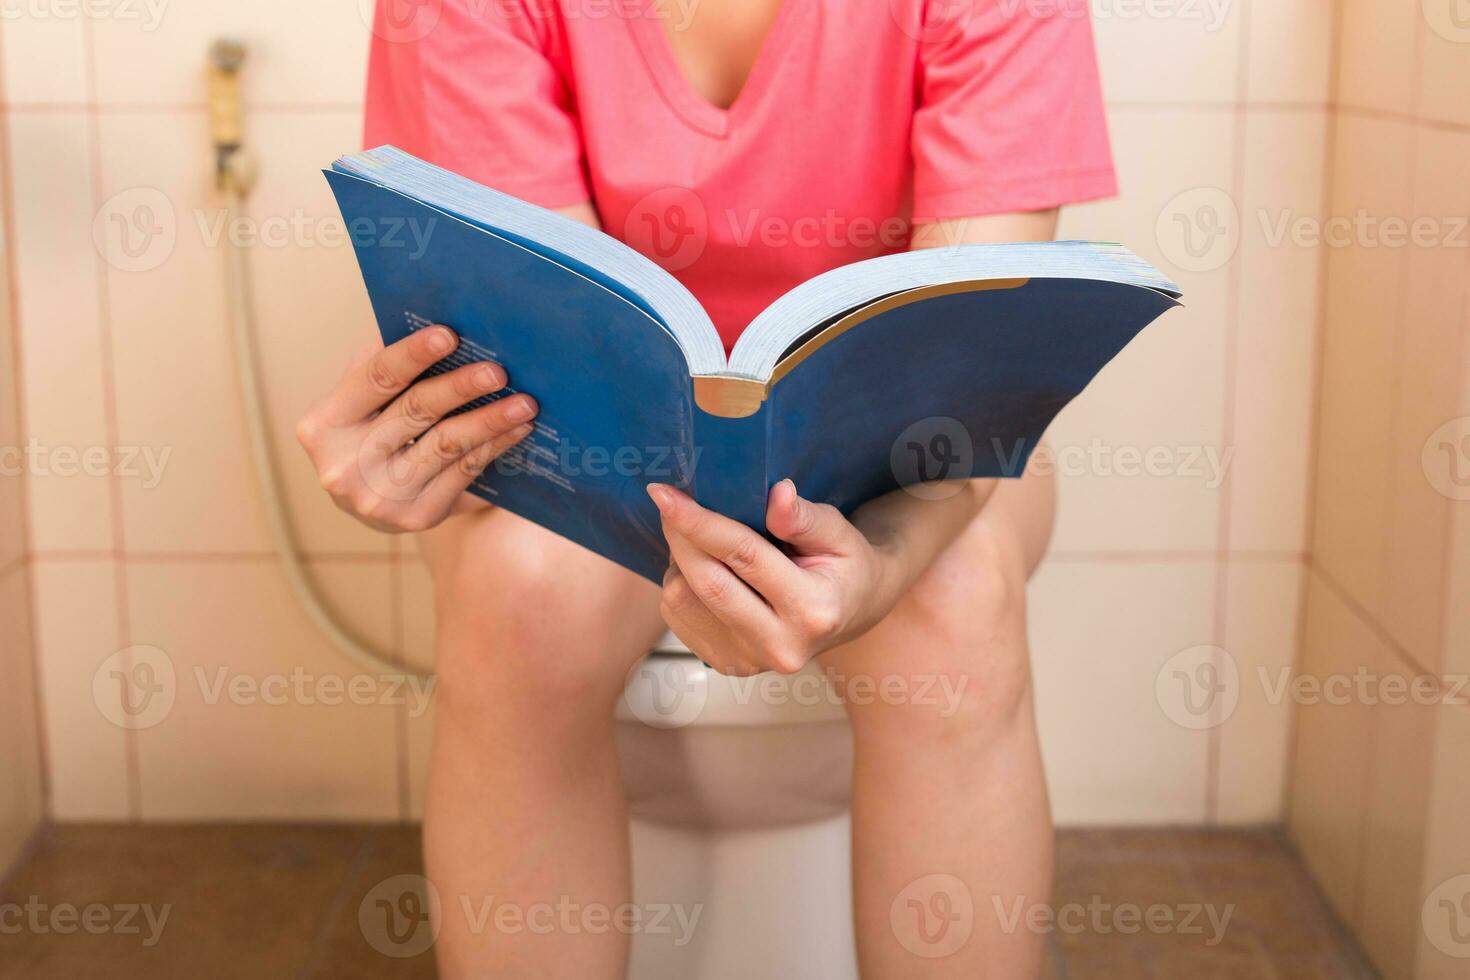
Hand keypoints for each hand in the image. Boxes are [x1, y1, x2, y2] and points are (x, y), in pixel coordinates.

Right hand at [296, 326, 537, 532]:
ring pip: (446, 443)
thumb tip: (440, 317)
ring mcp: (378, 497)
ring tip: (524, 401)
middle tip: (498, 370)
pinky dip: (495, 445)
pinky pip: (465, 471)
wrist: (375, 501)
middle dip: (461, 386)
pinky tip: (518, 428)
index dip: (413, 354)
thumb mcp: (365, 399)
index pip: (375, 378)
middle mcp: (345, 464)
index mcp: (325, 424)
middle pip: (415, 410)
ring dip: (491, 418)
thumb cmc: (373, 433)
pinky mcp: (415, 517)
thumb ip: (387, 364)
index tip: (450, 334)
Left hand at [648, 479, 899, 674]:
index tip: (664, 493)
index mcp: (812, 610)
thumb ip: (804, 517)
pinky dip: (682, 583)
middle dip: (679, 535)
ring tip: (706, 542)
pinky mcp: (726, 665)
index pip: (743, 556)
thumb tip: (776, 493)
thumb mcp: (839, 534)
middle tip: (670, 501)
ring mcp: (750, 661)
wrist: (852, 612)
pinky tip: (708, 571)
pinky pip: (678, 617)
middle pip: (706, 583)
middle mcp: (779, 645)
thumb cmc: (844, 566)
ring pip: (682, 601)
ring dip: (680, 561)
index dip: (699, 521)